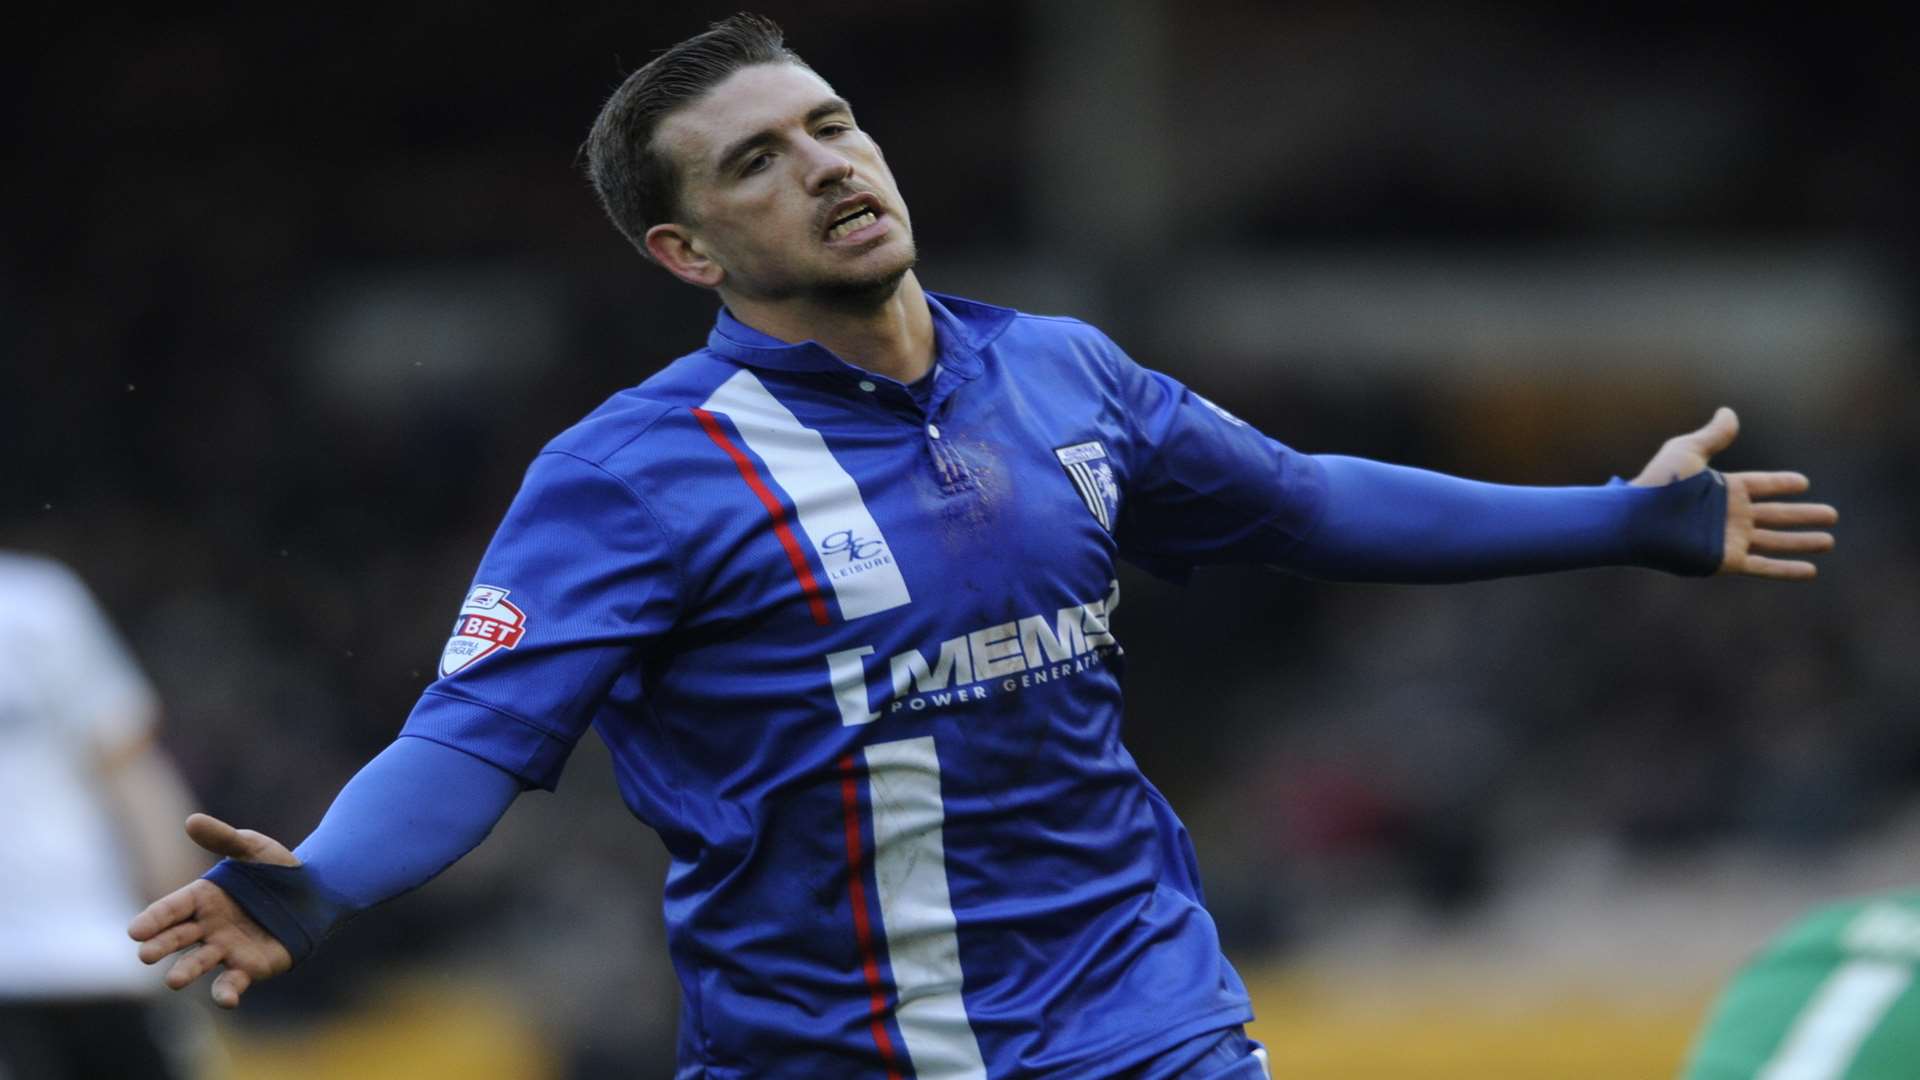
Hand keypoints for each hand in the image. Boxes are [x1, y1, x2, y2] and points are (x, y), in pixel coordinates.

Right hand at [127, 813, 297, 1007]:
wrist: (314, 894)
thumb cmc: (277, 870)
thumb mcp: (253, 848)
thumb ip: (224, 837)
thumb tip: (191, 820)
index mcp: (202, 898)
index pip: (171, 909)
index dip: (153, 919)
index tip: (135, 931)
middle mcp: (207, 927)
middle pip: (177, 937)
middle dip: (160, 946)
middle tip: (145, 954)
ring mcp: (225, 949)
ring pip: (198, 962)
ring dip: (185, 972)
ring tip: (174, 980)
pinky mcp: (247, 968)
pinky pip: (232, 982)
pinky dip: (225, 993)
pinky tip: (226, 1000)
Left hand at [1631, 407, 1836, 579]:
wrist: (1638, 519)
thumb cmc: (1658, 484)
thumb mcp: (1688, 451)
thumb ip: (1713, 436)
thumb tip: (1728, 412)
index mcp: (1723, 489)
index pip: (1761, 485)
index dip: (1782, 484)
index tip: (1804, 483)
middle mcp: (1729, 515)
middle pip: (1776, 514)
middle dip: (1803, 515)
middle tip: (1831, 514)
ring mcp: (1729, 538)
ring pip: (1776, 541)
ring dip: (1802, 542)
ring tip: (1828, 541)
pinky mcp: (1725, 560)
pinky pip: (1764, 566)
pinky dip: (1787, 569)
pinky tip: (1809, 571)